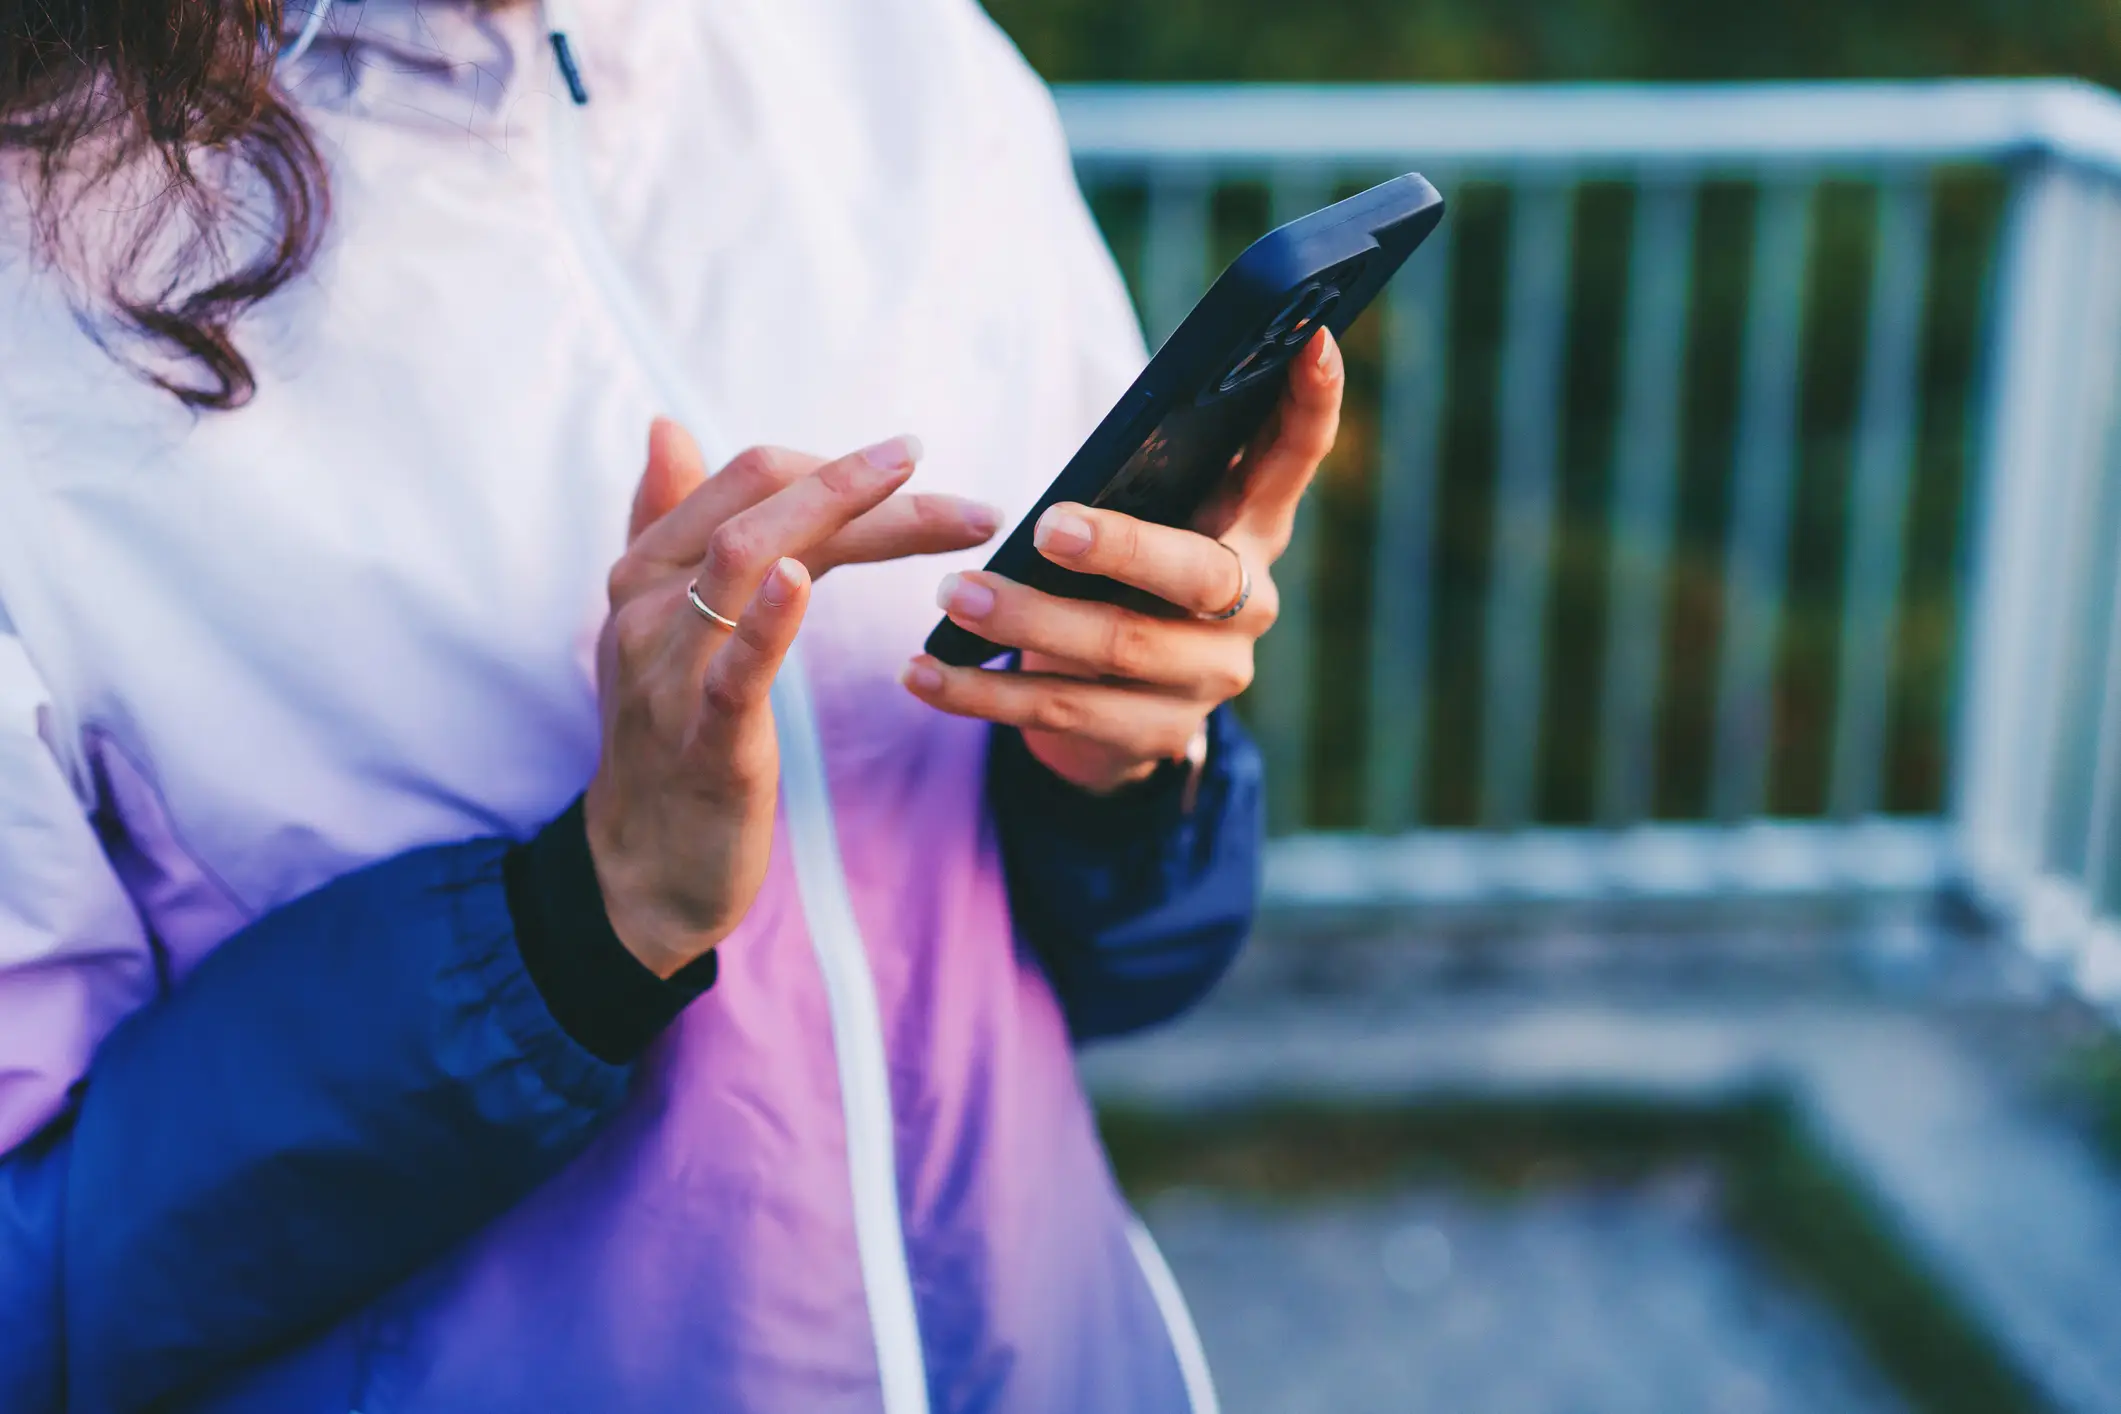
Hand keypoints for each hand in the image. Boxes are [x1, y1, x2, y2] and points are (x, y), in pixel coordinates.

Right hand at [585, 420, 998, 975]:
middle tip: (945, 473)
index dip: (835, 463)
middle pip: (757, 504)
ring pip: (748, 560)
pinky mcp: (703, 742)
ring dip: (852, 522)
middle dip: (858, 480)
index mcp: (647, 569)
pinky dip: (766, 618)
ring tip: (942, 514)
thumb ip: (665, 525)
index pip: (748, 479)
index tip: (913, 461)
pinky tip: (805, 579)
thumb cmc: (666, 736)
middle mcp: (648, 604)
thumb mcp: (661, 625)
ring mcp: (667, 671)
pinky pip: (733, 669)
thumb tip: (667, 426)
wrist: (644, 867)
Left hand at [900, 328, 1342, 793]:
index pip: (1293, 458)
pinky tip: (923, 674)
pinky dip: (983, 692)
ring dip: (1028, 620)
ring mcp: (1210, 677)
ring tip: (954, 595)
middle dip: (1123, 548)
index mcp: (1250, 531)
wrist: (1118, 717)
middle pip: (1198, 575)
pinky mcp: (1159, 735)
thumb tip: (1074, 468)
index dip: (1311, 404)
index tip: (1312, 338)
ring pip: (1120, 647)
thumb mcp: (1142, 527)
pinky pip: (1064, 710)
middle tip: (1048, 526)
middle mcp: (1250, 604)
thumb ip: (1138, 489)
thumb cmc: (1121, 586)